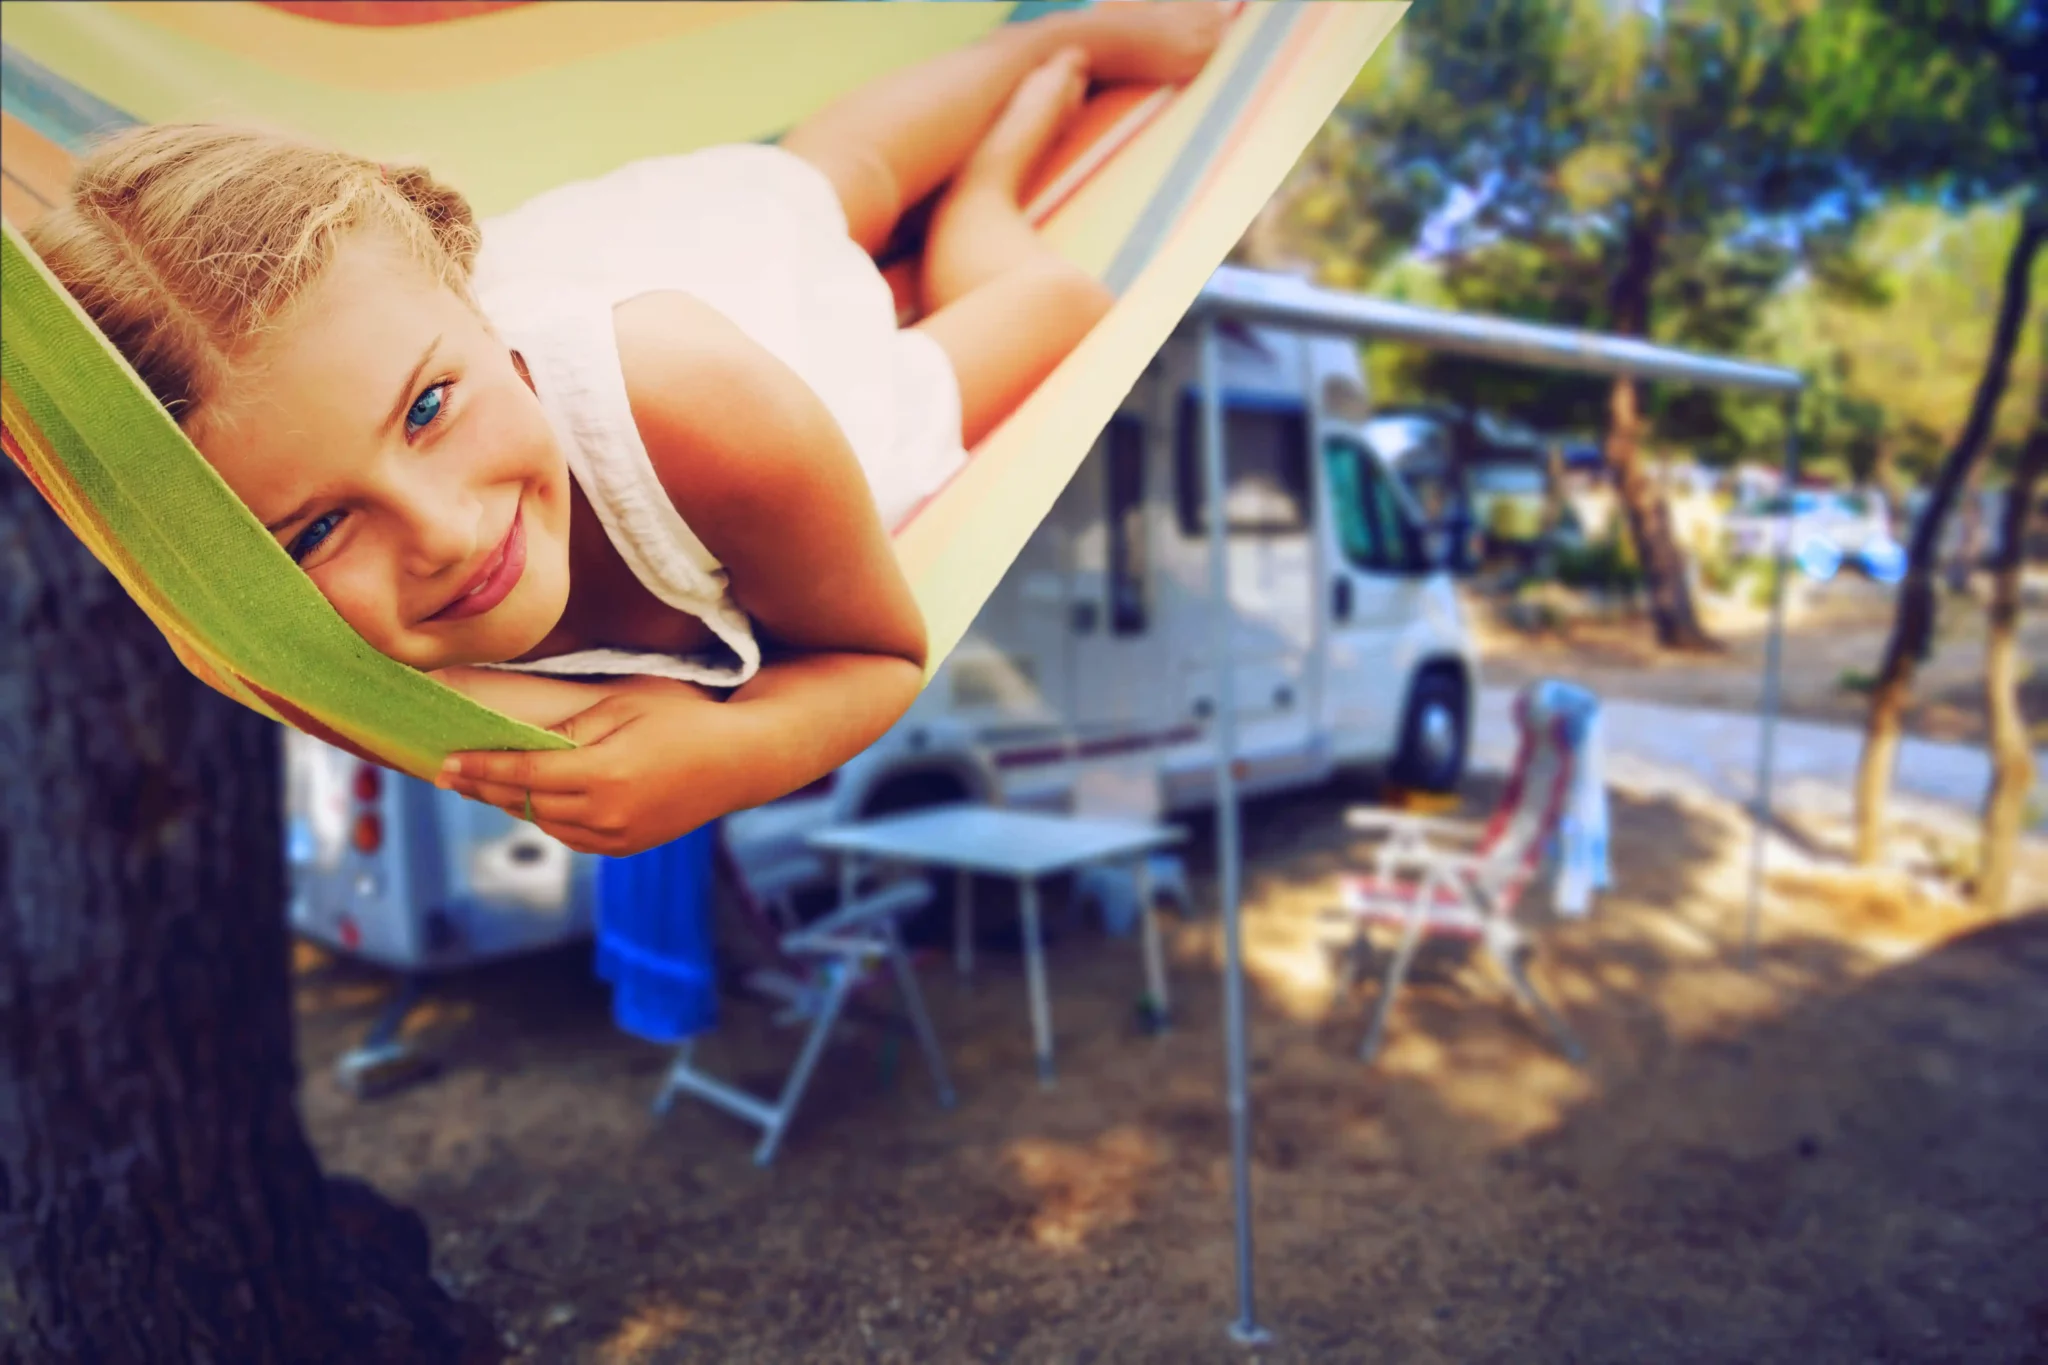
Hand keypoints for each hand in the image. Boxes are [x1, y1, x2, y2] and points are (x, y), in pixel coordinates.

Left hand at [436, 690, 720, 857]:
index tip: (445, 763)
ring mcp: (618, 835)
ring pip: (546, 824)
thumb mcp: (626, 703)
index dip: (479, 768)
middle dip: (484, 788)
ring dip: (513, 805)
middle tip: (449, 775)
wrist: (742, 760)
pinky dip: (548, 819)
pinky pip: (573, 837)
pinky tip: (535, 801)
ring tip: (486, 786)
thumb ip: (572, 725)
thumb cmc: (686, 718)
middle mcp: (605, 813)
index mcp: (601, 773)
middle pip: (525, 803)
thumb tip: (523, 741)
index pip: (522, 774)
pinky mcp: (629, 845)